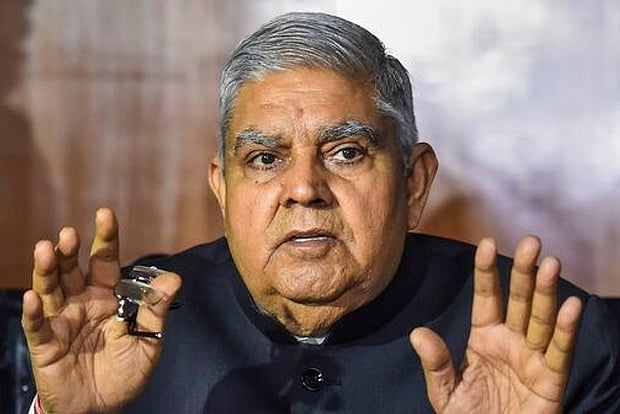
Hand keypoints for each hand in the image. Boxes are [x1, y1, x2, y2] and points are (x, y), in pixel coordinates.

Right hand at [21, 208, 181, 413]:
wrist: (102, 407)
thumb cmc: (126, 372)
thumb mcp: (147, 339)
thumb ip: (155, 308)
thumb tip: (174, 278)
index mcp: (108, 297)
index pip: (106, 261)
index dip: (105, 238)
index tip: (105, 213)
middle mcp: (82, 302)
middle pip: (73, 269)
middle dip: (69, 250)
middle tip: (69, 233)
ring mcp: (62, 321)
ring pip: (50, 288)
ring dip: (47, 269)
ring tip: (47, 248)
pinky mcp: (46, 344)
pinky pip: (37, 325)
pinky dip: (33, 310)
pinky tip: (32, 296)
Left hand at [410, 236, 582, 412]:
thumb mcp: (444, 391)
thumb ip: (435, 363)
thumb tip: (418, 333)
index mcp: (484, 337)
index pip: (487, 296)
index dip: (487, 270)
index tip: (487, 242)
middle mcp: (510, 341)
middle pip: (519, 300)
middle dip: (524, 271)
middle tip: (531, 242)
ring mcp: (531, 358)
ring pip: (541, 318)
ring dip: (547, 291)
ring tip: (551, 263)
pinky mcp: (551, 380)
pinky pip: (559, 351)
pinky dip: (564, 330)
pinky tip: (570, 306)